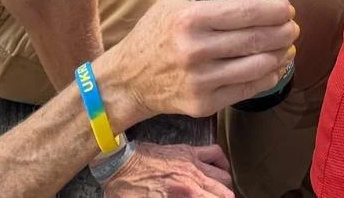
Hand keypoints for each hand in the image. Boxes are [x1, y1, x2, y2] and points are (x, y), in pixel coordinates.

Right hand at [94, 0, 297, 121]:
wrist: (128, 79)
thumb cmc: (153, 32)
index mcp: (189, 18)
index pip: (245, 12)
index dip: (274, 10)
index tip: (287, 8)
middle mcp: (195, 50)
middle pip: (256, 39)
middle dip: (283, 32)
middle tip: (293, 27)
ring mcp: (200, 80)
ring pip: (257, 66)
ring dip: (280, 55)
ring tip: (287, 47)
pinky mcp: (203, 104)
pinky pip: (247, 91)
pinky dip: (268, 78)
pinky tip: (274, 68)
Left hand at [102, 143, 235, 197]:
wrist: (119, 165)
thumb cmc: (130, 190)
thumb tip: (191, 197)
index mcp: (186, 194)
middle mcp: (194, 179)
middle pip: (224, 192)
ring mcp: (193, 163)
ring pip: (224, 176)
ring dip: (224, 187)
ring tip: (219, 193)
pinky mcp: (188, 151)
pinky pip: (215, 153)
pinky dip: (222, 164)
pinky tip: (220, 171)